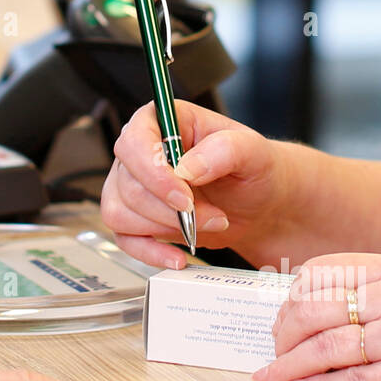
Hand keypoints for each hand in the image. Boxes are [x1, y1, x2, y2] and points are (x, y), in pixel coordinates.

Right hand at [105, 100, 291, 268]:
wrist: (258, 203)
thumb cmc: (252, 169)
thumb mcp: (252, 151)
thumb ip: (224, 150)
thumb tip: (187, 168)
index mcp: (163, 123)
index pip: (134, 142)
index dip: (153, 173)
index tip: (184, 197)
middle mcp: (142, 153)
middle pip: (129, 185)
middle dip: (172, 210)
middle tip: (212, 214)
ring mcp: (134, 186)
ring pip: (121, 214)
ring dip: (167, 228)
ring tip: (206, 224)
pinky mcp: (136, 218)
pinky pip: (125, 239)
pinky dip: (150, 253)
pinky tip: (177, 257)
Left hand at [253, 253, 380, 380]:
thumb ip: (367, 294)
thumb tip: (300, 314)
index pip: (321, 273)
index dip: (291, 298)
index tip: (279, 322)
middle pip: (315, 310)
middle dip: (281, 335)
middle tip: (271, 354)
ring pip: (328, 348)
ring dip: (289, 366)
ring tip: (268, 379)